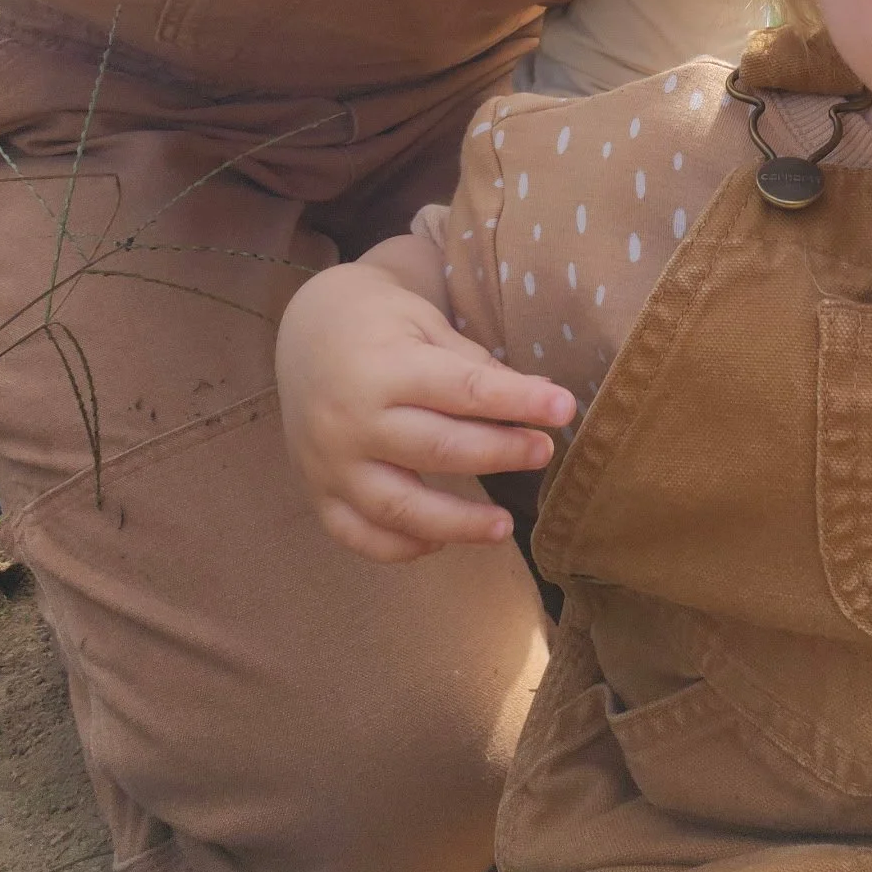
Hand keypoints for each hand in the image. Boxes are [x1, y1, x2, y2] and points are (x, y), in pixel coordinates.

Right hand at [276, 244, 576, 562]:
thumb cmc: (381, 324)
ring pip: (399, 507)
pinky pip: (357, 534)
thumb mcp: (427, 325)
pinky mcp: (316, 492)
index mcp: (383, 367)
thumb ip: (477, 366)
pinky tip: (438, 541)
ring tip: (504, 526)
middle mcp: (352, 420)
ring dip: (458, 523)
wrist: (307, 329)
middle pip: (438, 449)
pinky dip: (399, 547)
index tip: (565, 407)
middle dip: (500, 452)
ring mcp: (329, 463)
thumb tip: (543, 397)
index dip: (519, 401)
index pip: (463, 390)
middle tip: (544, 452)